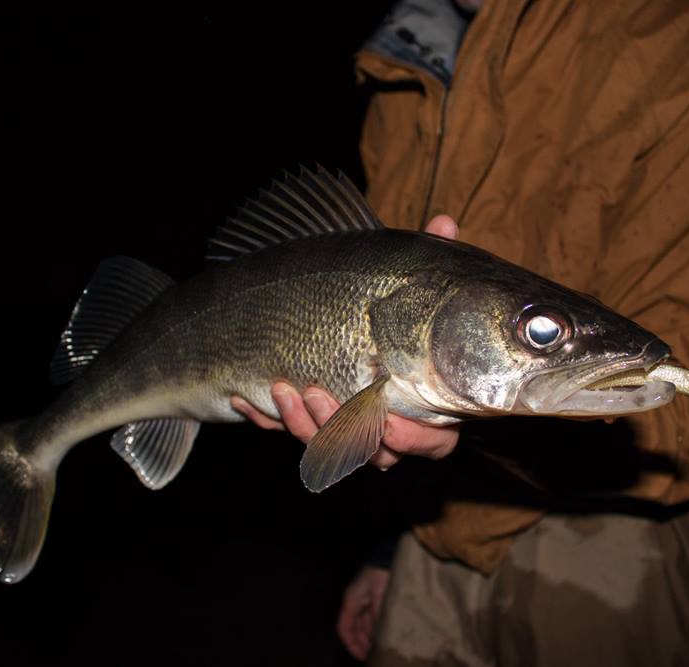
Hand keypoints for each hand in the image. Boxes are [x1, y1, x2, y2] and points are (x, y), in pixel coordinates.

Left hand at [231, 215, 461, 468]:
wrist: (329, 307)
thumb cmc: (382, 297)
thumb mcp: (403, 277)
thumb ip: (428, 260)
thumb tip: (444, 221)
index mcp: (426, 399)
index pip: (434, 442)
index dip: (415, 438)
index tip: (388, 419)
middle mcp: (388, 422)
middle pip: (377, 454)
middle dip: (342, 429)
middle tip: (315, 392)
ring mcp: (345, 426)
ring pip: (328, 449)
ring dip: (300, 424)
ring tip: (280, 387)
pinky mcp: (306, 423)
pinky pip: (285, 435)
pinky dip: (265, 419)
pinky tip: (244, 397)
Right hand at [336, 566, 390, 660]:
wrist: (391, 556)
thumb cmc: (381, 573)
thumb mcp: (379, 596)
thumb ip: (377, 616)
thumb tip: (377, 635)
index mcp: (351, 600)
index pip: (344, 627)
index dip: (350, 643)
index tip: (361, 656)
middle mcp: (356, 601)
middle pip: (354, 627)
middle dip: (362, 642)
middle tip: (373, 654)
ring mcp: (366, 599)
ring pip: (364, 623)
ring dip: (370, 635)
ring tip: (380, 647)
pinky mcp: (376, 596)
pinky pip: (373, 616)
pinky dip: (376, 626)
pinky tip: (384, 633)